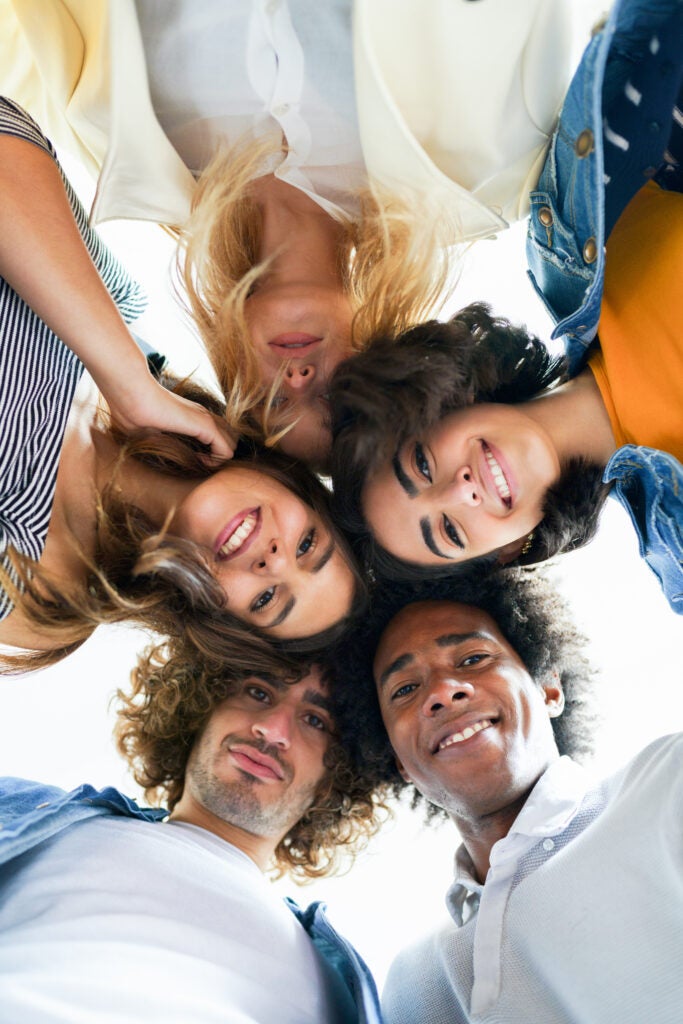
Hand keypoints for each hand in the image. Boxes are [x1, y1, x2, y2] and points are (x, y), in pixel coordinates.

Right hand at [104, 373, 236, 459]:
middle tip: (199, 461)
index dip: (210, 452)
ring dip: (219, 459)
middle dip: (218, 455)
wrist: (131, 391)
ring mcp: (206, 419)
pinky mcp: (205, 425)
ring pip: (232, 444)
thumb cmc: (132, 410)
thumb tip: (167, 454)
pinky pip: (227, 450)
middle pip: (230, 439)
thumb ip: (162, 440)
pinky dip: (217, 461)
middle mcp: (203, 416)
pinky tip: (199, 461)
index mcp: (191, 417)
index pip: (217, 435)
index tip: (192, 459)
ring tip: (199, 462)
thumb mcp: (147, 431)